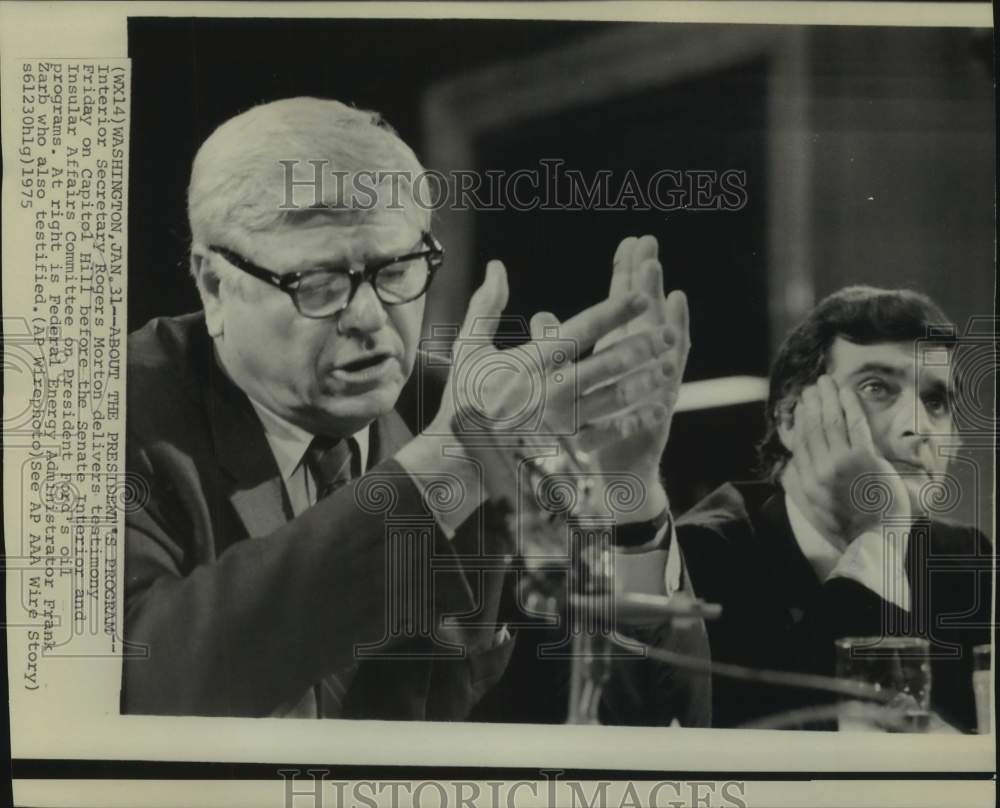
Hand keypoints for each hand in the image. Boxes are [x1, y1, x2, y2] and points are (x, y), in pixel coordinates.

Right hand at [430, 259, 660, 442]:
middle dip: (639, 348)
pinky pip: (607, 432)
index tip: (640, 297)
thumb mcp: (468, 348)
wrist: (457, 457)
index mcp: (529, 363)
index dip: (613, 312)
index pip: (580, 331)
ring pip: (612, 398)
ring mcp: (559, 422)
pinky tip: (654, 408)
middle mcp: (548, 391)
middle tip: (667, 334)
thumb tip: (497, 266)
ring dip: (643, 382)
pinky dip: (633, 420)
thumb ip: (486, 306)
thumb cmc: (465, 397)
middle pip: (604, 365)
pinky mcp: (564, 447)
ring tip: (668, 367)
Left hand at [577, 235, 689, 517]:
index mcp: (611, 353)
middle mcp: (636, 365)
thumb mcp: (559, 386)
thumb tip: (540, 315)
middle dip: (648, 282)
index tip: (631, 241)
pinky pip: (666, 388)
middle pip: (645, 315)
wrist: (600, 481)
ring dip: (665, 316)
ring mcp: (651, 388)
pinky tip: (677, 346)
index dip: (626, 274)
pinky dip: (674, 367)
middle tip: (651, 245)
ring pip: (661, 345)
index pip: (621, 305)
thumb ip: (552, 348)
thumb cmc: (582, 431)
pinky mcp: (656, 415)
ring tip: (669, 285)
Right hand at [782, 375, 910, 545]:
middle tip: (812, 386)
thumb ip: (798, 485)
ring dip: (828, 397)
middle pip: (813, 427)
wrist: (873, 540)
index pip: (800, 442)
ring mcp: (841, 462)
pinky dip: (849, 405)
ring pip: (831, 422)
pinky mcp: (865, 458)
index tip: (801, 405)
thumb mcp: (812, 509)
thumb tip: (789, 465)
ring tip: (826, 382)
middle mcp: (819, 469)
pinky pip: (855, 424)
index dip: (799, 419)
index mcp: (805, 481)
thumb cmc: (846, 526)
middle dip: (812, 402)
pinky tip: (846, 391)